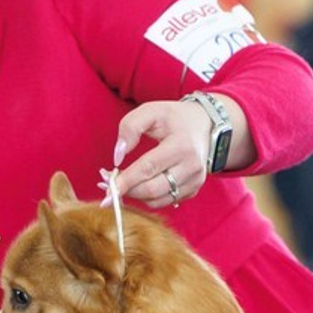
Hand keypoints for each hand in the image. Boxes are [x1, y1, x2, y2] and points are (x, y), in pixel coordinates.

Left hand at [105, 94, 249, 210]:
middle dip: (127, 190)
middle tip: (109, 185)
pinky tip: (139, 186)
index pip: (148, 168)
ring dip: (136, 196)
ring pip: (158, 200)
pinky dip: (149, 197)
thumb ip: (130, 128)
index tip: (106, 187)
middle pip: (152, 189)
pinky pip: (166, 201)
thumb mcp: (151, 111)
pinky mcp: (194, 189)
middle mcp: (192, 166)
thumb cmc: (174, 117)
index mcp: (181, 145)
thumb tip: (117, 156)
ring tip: (123, 184)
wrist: (206, 125)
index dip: (125, 180)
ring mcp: (195, 180)